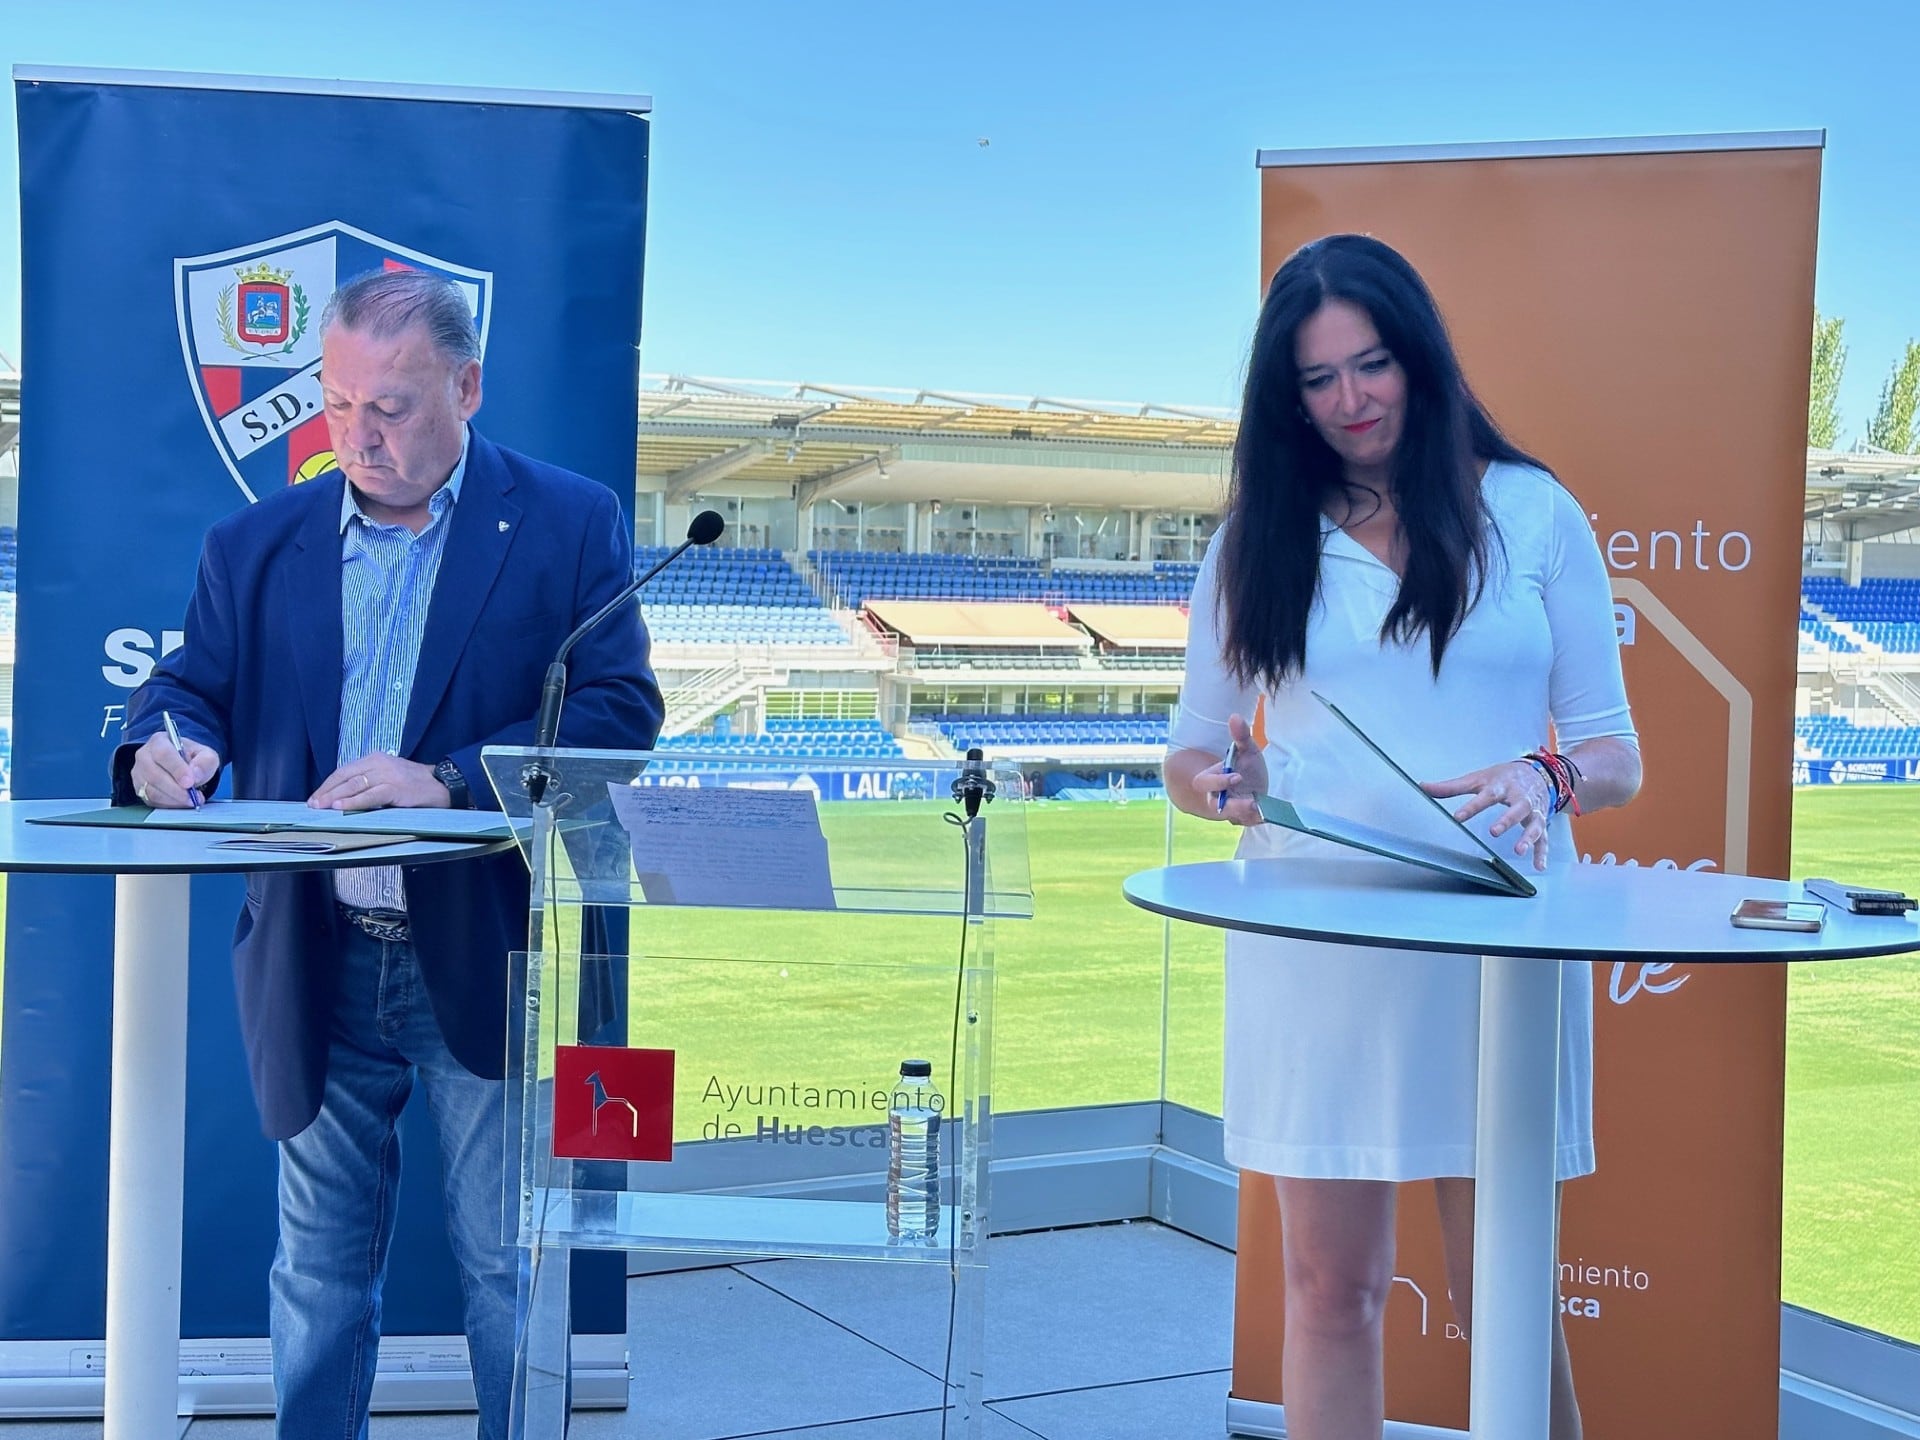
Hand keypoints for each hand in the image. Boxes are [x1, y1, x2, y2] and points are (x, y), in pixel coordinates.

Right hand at [130, 732, 220, 808]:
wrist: (184, 765)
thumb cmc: (192, 757)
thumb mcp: (206, 754)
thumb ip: (205, 762)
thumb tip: (196, 775)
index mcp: (159, 741)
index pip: (163, 754)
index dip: (177, 769)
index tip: (190, 782)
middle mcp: (144, 756)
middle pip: (154, 775)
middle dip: (176, 789)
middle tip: (193, 796)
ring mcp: (139, 773)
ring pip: (151, 790)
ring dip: (174, 799)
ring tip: (191, 800)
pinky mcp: (139, 789)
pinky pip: (151, 800)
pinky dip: (169, 804)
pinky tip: (182, 802)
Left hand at [310, 753, 448, 811]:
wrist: (443, 786)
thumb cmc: (414, 785)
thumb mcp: (389, 776)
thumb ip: (369, 782)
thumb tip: (342, 796)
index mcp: (375, 758)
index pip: (344, 771)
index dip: (327, 785)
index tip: (315, 798)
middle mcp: (379, 763)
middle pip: (345, 777)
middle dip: (326, 792)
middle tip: (312, 805)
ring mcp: (388, 775)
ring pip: (354, 785)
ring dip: (335, 797)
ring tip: (321, 807)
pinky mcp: (396, 788)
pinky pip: (370, 795)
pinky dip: (353, 802)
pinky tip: (340, 807)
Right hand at [1195, 713, 1269, 826]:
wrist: (1252, 784)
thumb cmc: (1245, 766)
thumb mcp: (1246, 750)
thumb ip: (1240, 736)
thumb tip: (1234, 716)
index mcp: (1211, 780)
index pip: (1206, 783)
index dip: (1219, 781)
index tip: (1237, 776)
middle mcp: (1217, 798)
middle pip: (1217, 806)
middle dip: (1233, 805)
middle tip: (1252, 802)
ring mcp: (1230, 810)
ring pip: (1234, 817)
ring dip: (1249, 814)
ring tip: (1263, 809)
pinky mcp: (1243, 819)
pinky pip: (1248, 822)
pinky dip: (1258, 819)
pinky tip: (1269, 814)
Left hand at [1422, 760, 1554, 871]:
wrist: (1538, 772)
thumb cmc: (1503, 777)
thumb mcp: (1478, 778)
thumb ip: (1451, 787)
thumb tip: (1423, 787)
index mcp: (1501, 786)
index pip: (1486, 796)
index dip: (1472, 807)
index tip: (1458, 817)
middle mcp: (1520, 798)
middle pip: (1517, 808)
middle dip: (1507, 820)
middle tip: (1494, 832)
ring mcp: (1533, 810)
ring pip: (1534, 823)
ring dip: (1528, 837)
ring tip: (1518, 850)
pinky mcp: (1541, 821)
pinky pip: (1544, 838)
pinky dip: (1542, 852)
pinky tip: (1538, 866)